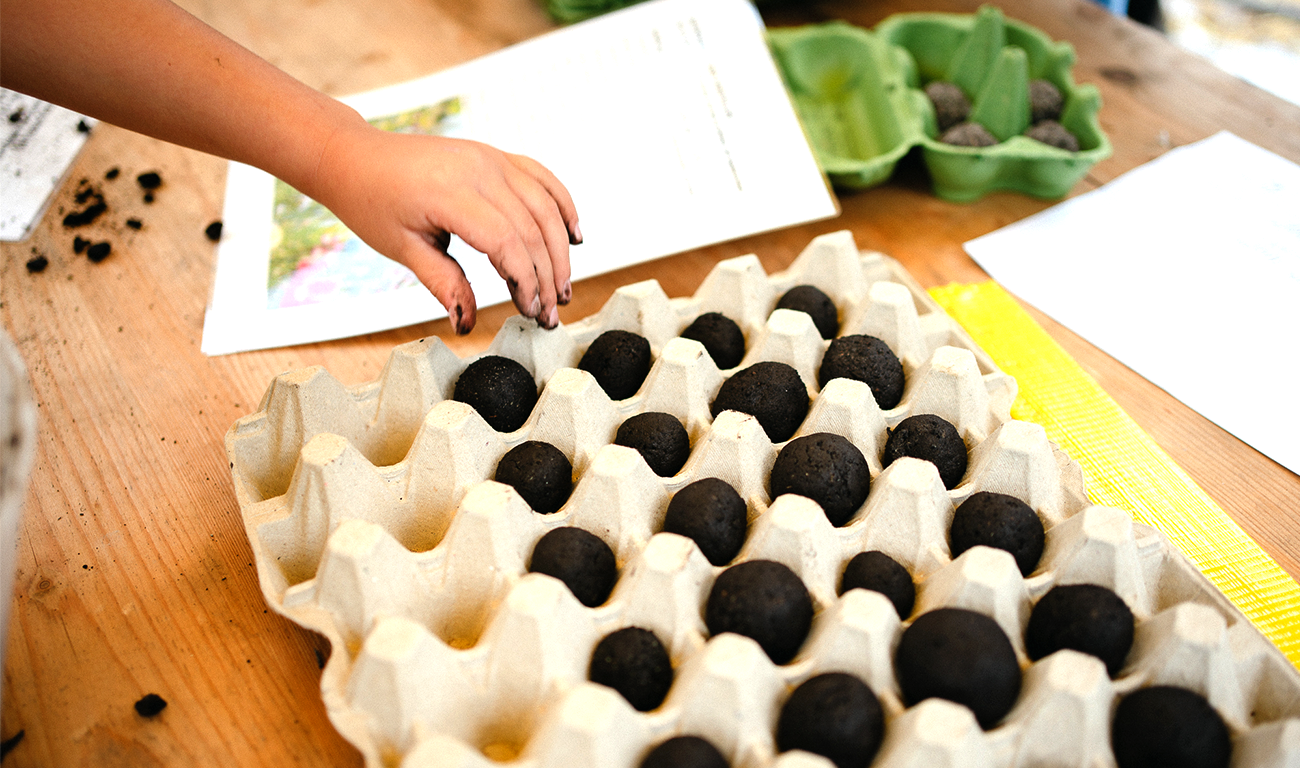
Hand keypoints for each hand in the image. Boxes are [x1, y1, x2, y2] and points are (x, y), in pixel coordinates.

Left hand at [312, 122, 580, 333]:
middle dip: (547, 274)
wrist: (357, 157)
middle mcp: (478, 169)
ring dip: (560, 250)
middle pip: (531, 227)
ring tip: (562, 288)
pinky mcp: (495, 156)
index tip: (530, 310)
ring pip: (544, 206)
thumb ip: (443, 283)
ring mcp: (490, 158)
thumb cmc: (372, 202)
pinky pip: (541, 178)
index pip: (506, 241)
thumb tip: (467, 323)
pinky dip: (563, 206)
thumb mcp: (402, 249)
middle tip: (550, 313)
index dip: (525, 280)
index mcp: (450, 193)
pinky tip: (575, 235)